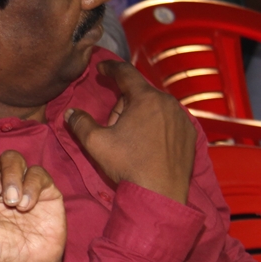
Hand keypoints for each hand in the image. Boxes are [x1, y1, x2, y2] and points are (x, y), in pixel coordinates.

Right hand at [64, 60, 196, 204]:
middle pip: (139, 95)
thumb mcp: (96, 144)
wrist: (160, 192)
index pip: (125, 74)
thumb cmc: (127, 164)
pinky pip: (169, 122)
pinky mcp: (189, 133)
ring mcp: (182, 118)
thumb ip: (80, 124)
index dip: (110, 69)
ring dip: (141, 117)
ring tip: (132, 141)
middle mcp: (168, 102)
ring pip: (155, 108)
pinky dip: (157, 128)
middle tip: (113, 129)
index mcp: (145, 99)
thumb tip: (70, 113)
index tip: (101, 69)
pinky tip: (149, 147)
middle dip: (123, 106)